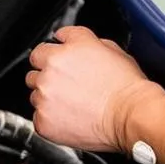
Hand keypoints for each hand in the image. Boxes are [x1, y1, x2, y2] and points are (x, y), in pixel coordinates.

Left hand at [26, 26, 164, 153]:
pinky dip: (51, 118)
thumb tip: (74, 44)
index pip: (46, 45)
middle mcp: (51, 68)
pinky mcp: (43, 120)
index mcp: (67, 48)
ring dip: (49, 97)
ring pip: (35, 94)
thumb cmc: (126, 86)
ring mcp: (44, 95)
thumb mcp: (112, 49)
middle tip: (68, 86)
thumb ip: (84, 43)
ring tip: (73, 104)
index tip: (61, 61)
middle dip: (48, 76)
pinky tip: (71, 117)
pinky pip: (39, 117)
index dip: (55, 54)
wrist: (130, 115)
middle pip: (35, 69)